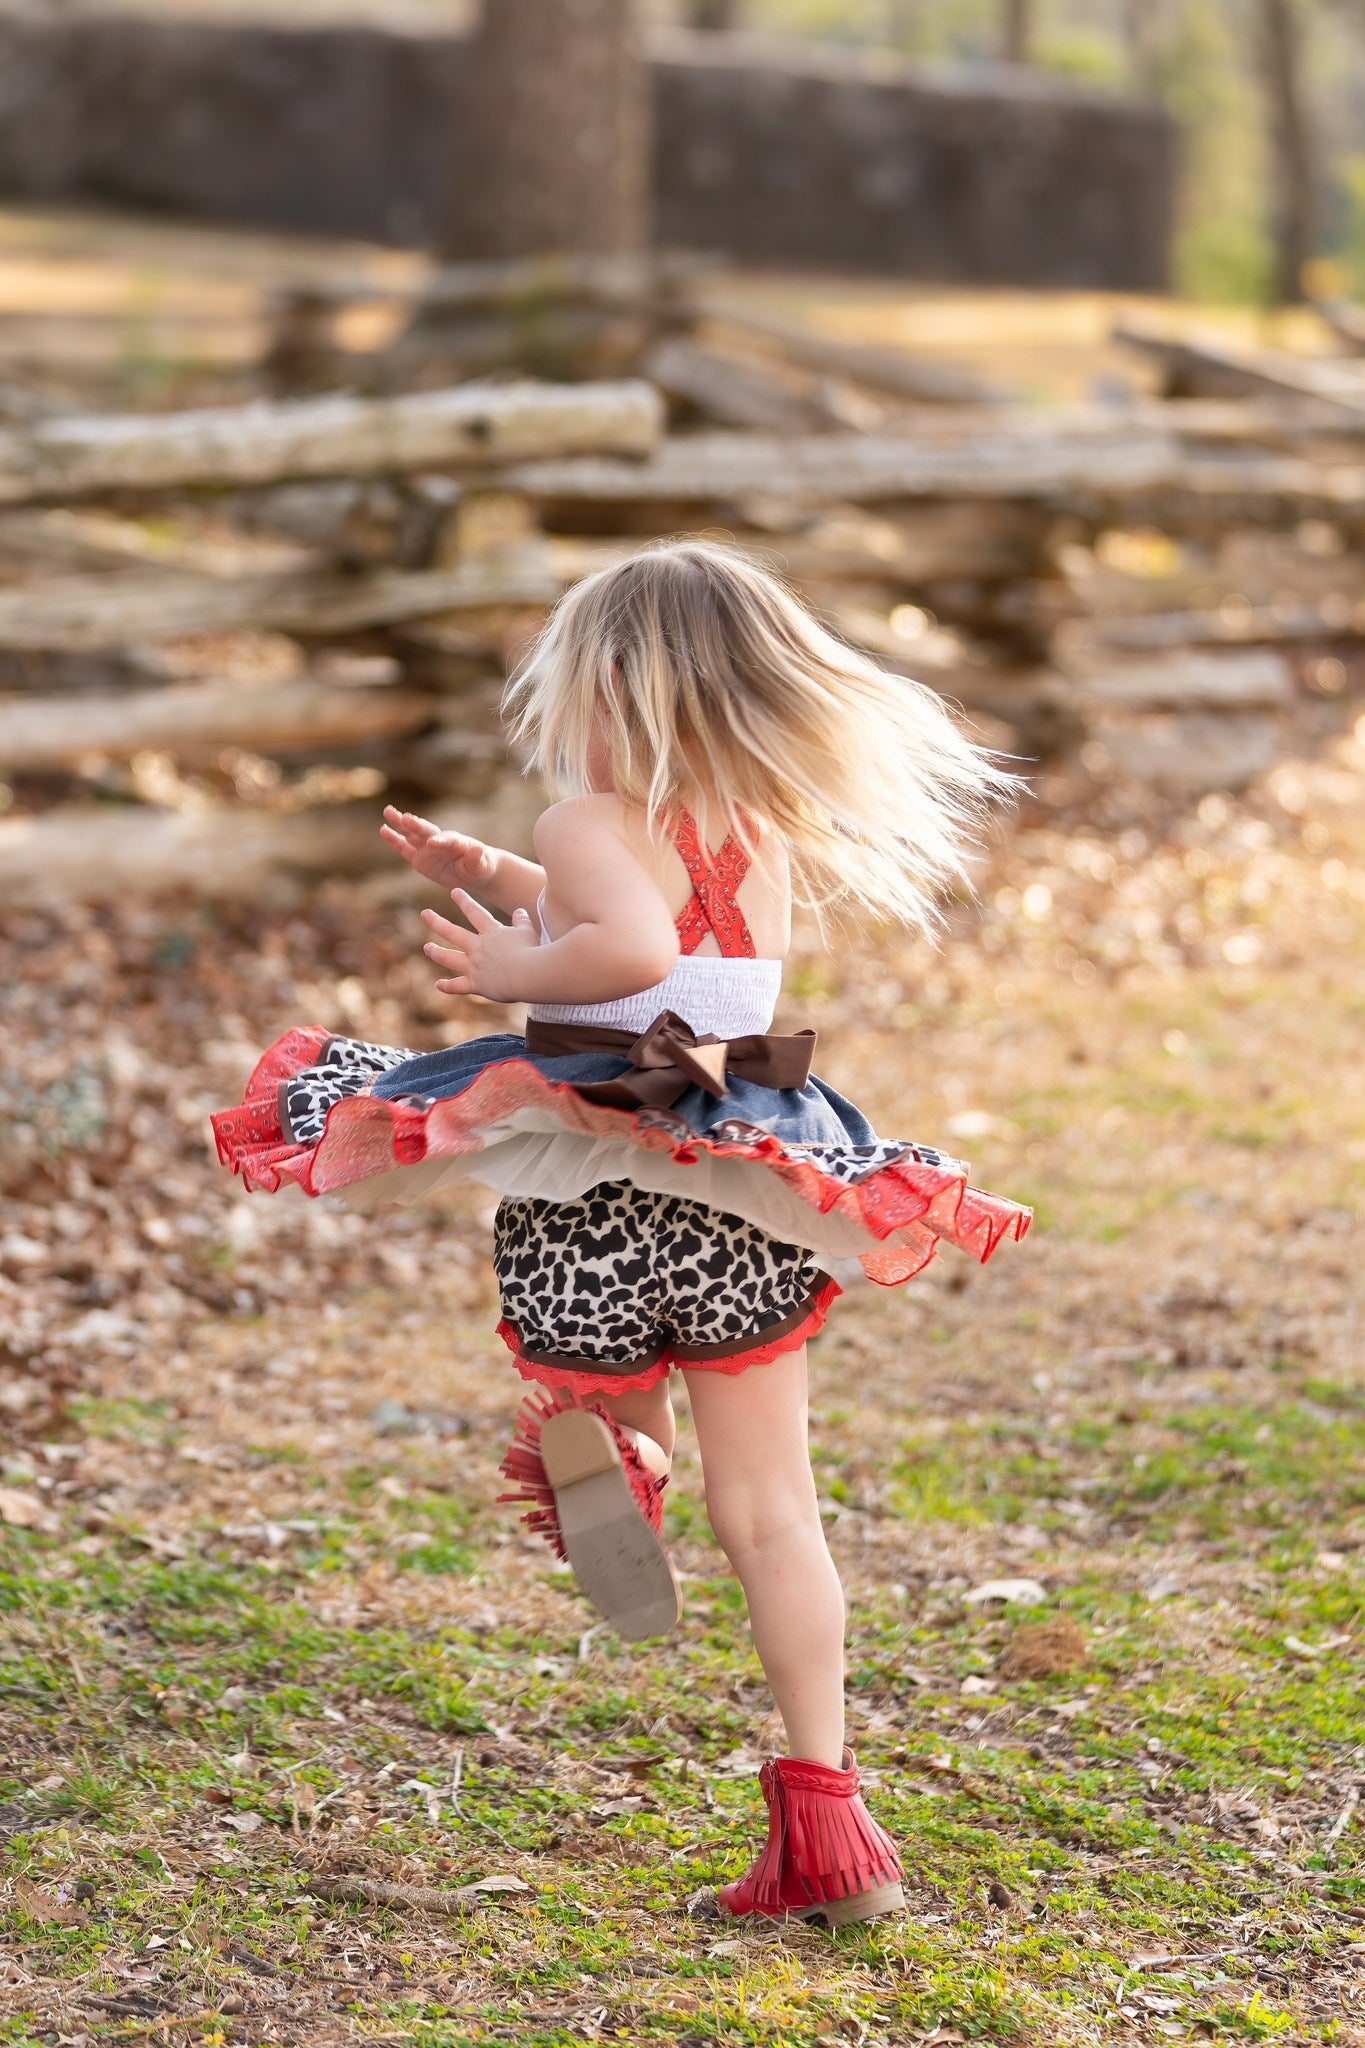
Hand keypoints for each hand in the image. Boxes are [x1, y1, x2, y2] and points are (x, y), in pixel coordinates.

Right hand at [380, 806, 493, 891]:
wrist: (474, 871)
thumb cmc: (480, 866)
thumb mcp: (481, 865)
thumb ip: (476, 858)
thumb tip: (477, 849)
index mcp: (455, 842)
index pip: (447, 840)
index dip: (440, 841)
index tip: (432, 843)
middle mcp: (439, 841)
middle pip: (426, 831)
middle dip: (416, 825)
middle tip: (406, 818)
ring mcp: (427, 849)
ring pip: (412, 834)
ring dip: (400, 824)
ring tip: (388, 811)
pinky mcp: (419, 859)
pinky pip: (405, 849)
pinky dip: (395, 840)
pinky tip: (384, 829)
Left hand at [422, 891, 538, 1003]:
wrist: (527, 974)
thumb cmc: (532, 951)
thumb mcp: (529, 931)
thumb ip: (522, 921)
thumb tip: (519, 911)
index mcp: (491, 933)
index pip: (475, 912)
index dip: (463, 901)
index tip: (453, 891)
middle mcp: (478, 947)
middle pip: (452, 932)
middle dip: (436, 922)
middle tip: (424, 913)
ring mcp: (474, 966)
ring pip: (448, 957)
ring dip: (435, 951)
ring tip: (427, 947)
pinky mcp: (476, 984)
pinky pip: (458, 986)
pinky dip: (447, 986)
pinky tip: (438, 985)